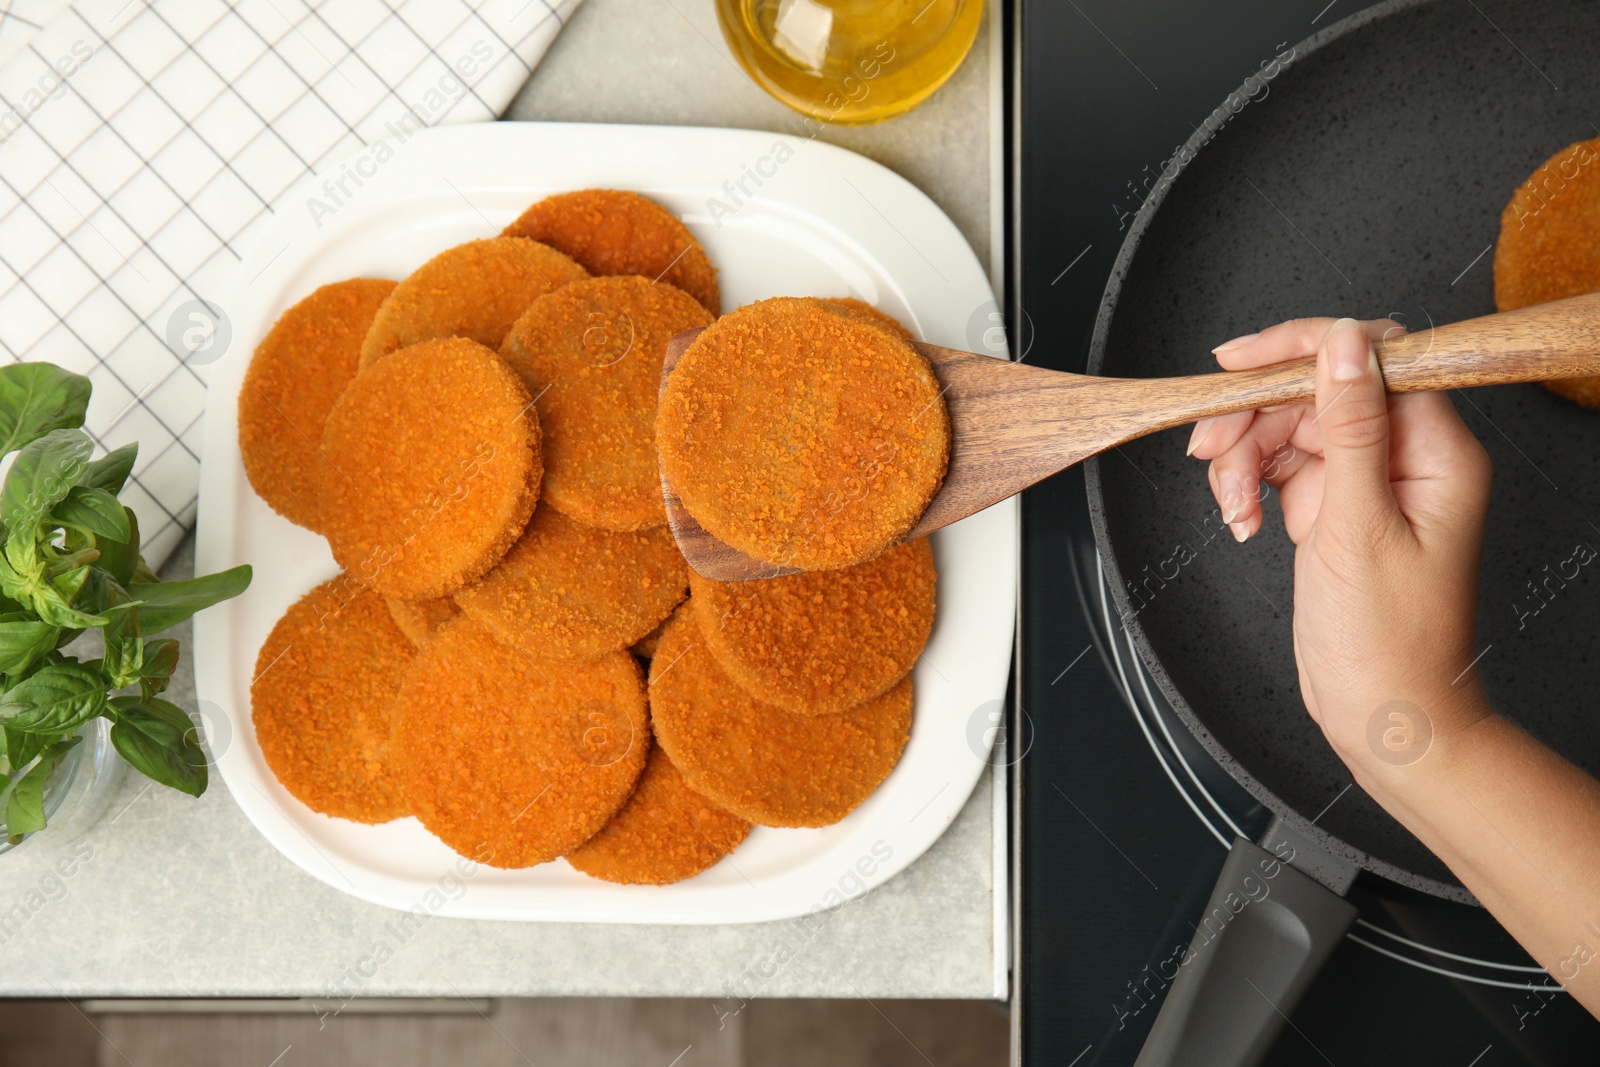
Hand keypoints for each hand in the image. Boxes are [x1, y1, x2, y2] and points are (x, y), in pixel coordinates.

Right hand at [1187, 317, 1495, 767]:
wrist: (1382, 713)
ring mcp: (1365, 479)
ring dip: (1243, 455)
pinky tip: (1241, 517)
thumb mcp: (1358, 527)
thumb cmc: (1390, 642)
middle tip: (1211, 449)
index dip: (1303, 350)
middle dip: (1256, 415)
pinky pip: (1277, 464)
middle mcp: (1404, 455)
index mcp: (1436, 451)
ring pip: (1288, 426)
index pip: (1372, 358)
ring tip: (1230, 503)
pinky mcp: (1331, 504)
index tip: (1241, 364)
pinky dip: (1247, 483)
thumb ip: (1349, 427)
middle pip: (1317, 390)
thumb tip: (1343, 346)